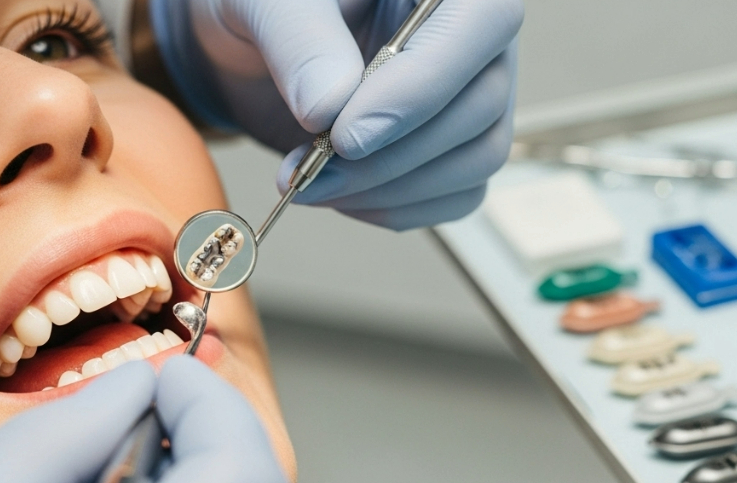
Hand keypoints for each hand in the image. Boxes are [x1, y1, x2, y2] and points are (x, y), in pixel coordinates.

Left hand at [153, 0, 522, 229]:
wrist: (252, 50)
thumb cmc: (271, 10)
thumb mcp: (268, 5)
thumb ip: (301, 40)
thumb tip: (329, 106)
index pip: (484, 21)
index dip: (425, 84)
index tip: (349, 135)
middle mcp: (473, 32)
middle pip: (481, 104)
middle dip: (390, 156)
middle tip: (313, 169)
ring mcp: (473, 92)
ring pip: (477, 158)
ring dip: (391, 189)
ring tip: (312, 184)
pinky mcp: (458, 146)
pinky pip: (458, 193)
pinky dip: (397, 207)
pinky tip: (341, 195)